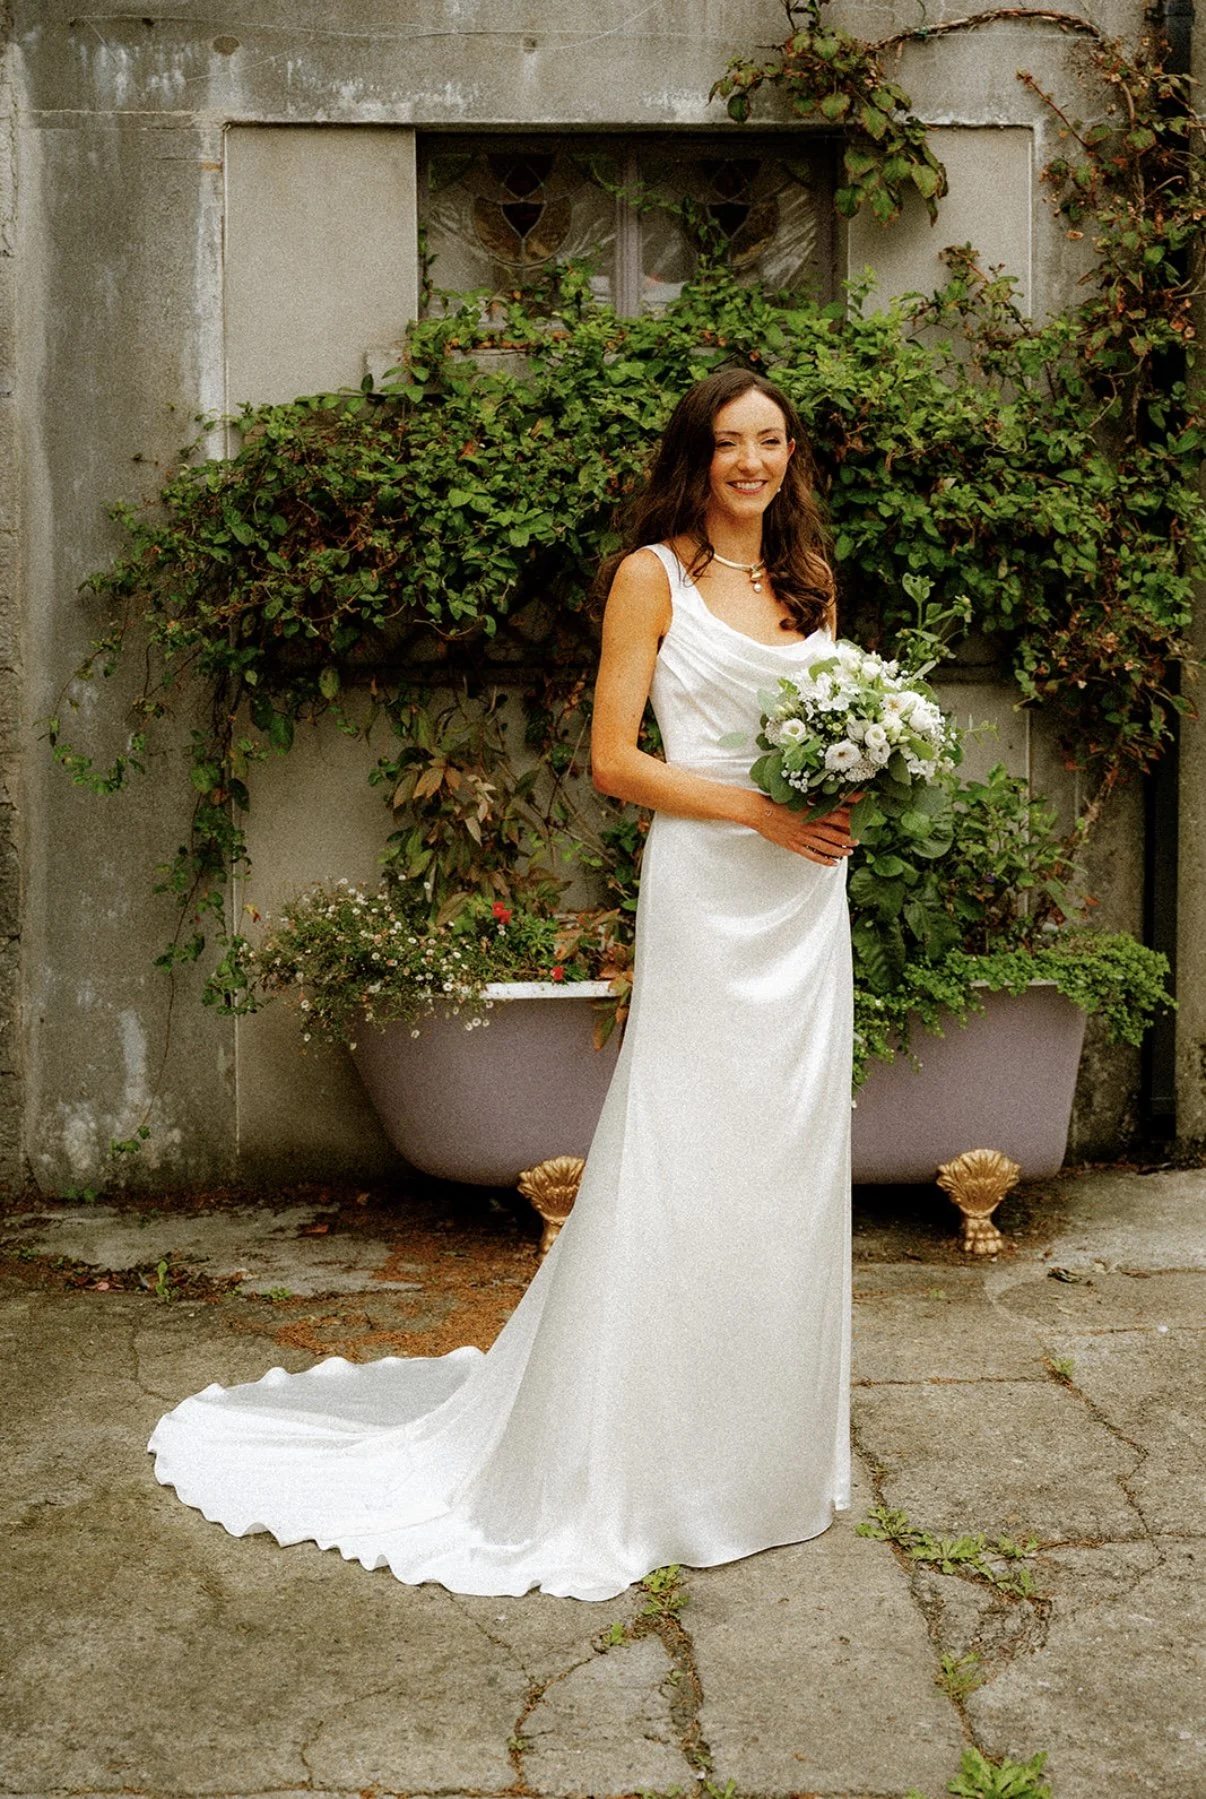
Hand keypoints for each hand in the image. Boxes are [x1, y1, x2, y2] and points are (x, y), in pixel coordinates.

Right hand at [745, 791, 864, 865]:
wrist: (759, 812)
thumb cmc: (777, 802)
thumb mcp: (798, 798)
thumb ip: (814, 801)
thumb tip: (828, 799)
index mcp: (812, 812)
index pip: (838, 815)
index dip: (851, 818)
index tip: (861, 818)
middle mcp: (810, 826)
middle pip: (835, 833)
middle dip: (849, 837)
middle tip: (858, 840)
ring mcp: (803, 837)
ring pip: (827, 846)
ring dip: (840, 850)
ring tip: (850, 852)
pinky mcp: (795, 846)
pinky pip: (813, 855)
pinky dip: (825, 860)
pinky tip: (834, 863)